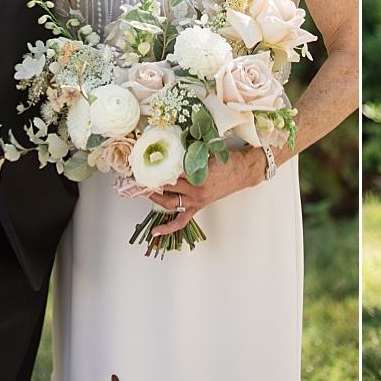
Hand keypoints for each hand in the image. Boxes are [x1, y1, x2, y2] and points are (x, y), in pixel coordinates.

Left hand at [146, 146, 265, 236]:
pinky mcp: (199, 206)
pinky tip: (156, 231)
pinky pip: (182, 220)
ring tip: (141, 191)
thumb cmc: (228, 159)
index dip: (153, 167)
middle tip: (135, 175)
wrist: (244, 170)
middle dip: (149, 181)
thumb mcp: (207, 151)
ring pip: (168, 202)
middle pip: (165, 186)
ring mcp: (197, 199)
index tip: (140, 163)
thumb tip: (169, 149)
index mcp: (197, 173)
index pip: (168, 171)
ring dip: (153, 197)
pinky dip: (168, 227)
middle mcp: (195, 188)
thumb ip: (188, 153)